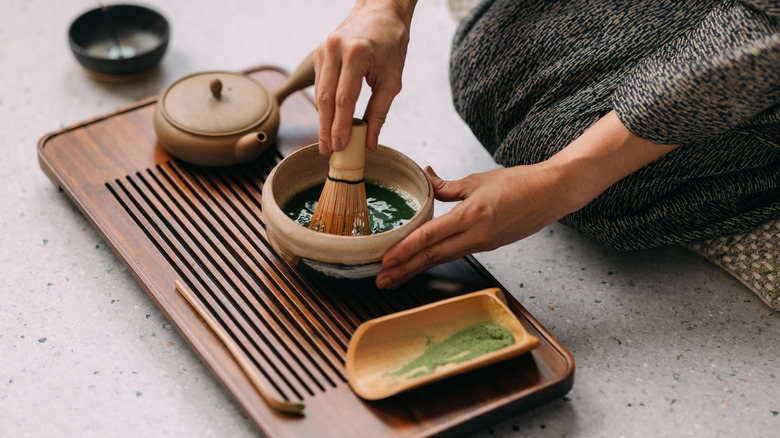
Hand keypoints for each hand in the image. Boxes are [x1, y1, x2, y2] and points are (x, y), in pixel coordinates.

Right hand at [313, 0, 416, 153]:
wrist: (380, 11)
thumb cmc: (391, 44)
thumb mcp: (392, 79)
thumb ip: (380, 112)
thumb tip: (370, 142)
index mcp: (356, 55)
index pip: (344, 100)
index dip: (340, 127)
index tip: (340, 147)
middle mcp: (335, 50)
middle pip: (325, 99)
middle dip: (326, 129)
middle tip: (327, 151)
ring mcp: (324, 50)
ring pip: (318, 93)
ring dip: (322, 119)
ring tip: (326, 141)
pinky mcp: (320, 53)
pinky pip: (319, 84)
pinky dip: (324, 104)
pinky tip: (328, 120)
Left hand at [375, 165, 572, 288]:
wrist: (552, 193)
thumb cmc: (518, 183)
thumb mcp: (476, 180)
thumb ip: (445, 185)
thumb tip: (424, 177)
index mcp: (471, 217)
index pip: (430, 237)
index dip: (405, 250)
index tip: (386, 260)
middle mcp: (476, 236)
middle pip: (432, 256)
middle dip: (404, 270)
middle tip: (381, 280)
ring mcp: (483, 244)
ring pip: (442, 258)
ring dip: (417, 268)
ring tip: (395, 278)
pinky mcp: (489, 246)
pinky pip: (455, 254)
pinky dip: (435, 259)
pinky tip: (421, 262)